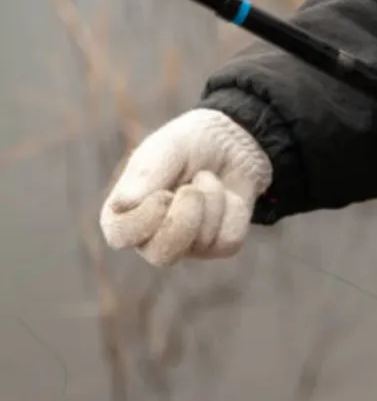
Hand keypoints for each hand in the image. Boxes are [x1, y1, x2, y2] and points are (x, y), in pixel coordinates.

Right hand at [99, 109, 271, 266]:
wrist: (232, 144)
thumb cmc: (189, 145)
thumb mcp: (168, 148)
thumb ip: (145, 173)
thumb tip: (121, 204)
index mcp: (124, 212)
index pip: (119, 236)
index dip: (144, 219)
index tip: (163, 193)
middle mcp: (151, 236)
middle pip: (161, 256)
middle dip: (184, 220)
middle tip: (192, 189)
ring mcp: (187, 246)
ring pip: (202, 244)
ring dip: (212, 202)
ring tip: (206, 179)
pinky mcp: (219, 247)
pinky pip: (229, 239)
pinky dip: (233, 209)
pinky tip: (227, 195)